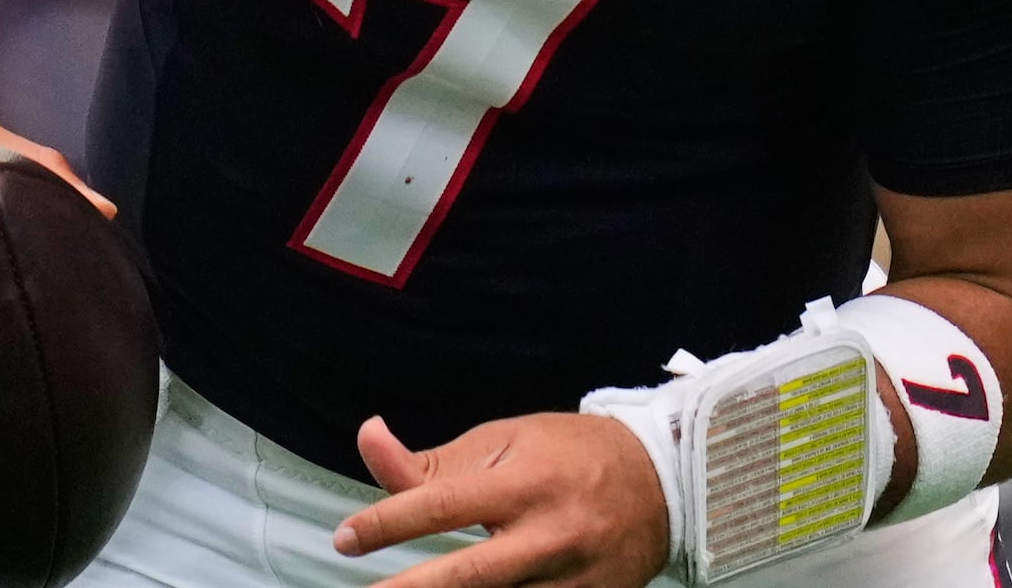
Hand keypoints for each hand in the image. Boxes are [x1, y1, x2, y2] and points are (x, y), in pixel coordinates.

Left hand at [333, 411, 669, 587]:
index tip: (347, 538)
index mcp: (525, 482)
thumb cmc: (572, 455)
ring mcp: (571, 579)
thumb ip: (432, 460)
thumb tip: (368, 437)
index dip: (387, 523)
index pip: (443, 505)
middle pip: (469, 575)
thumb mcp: (505, 441)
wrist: (664, 482)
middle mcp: (548, 533)